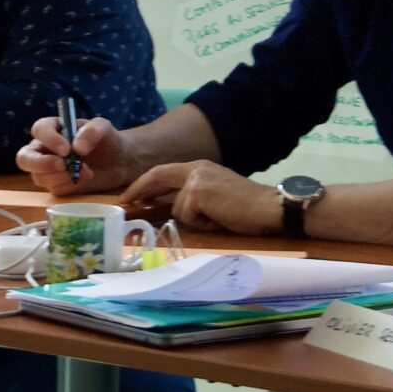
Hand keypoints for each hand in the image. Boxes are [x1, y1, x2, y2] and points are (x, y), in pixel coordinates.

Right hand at [17, 113, 128, 195]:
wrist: (118, 162)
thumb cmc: (106, 140)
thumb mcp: (103, 128)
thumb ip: (92, 132)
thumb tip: (77, 148)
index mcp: (52, 128)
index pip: (39, 130)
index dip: (48, 139)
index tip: (66, 148)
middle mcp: (44, 148)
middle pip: (25, 158)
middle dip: (40, 164)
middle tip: (62, 165)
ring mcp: (48, 169)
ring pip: (39, 177)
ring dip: (60, 176)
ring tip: (86, 170)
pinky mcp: (57, 185)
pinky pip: (54, 189)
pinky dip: (69, 185)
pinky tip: (85, 178)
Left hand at [118, 161, 281, 234]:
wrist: (269, 207)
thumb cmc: (246, 208)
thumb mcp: (214, 197)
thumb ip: (191, 197)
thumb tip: (163, 207)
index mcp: (199, 167)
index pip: (163, 172)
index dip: (145, 183)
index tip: (131, 195)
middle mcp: (195, 168)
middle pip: (158, 176)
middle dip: (138, 189)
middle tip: (124, 201)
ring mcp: (196, 179)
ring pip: (178, 207)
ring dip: (195, 220)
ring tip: (217, 218)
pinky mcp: (198, 193)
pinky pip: (189, 216)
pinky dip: (203, 224)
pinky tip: (220, 219)